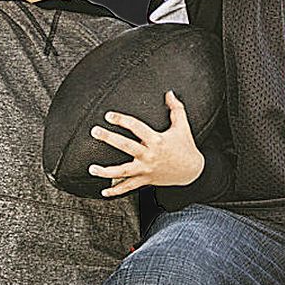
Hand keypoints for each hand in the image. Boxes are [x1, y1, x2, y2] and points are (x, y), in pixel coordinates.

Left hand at [87, 91, 204, 196]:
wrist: (193, 171)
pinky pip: (128, 187)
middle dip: (109, 138)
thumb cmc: (186, 147)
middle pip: (126, 146)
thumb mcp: (183, 126)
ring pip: (123, 172)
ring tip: (92, 168)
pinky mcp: (146, 180)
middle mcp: (150, 155)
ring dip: (106, 171)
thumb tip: (170, 93)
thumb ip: (176, 108)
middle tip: (95, 131)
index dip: (122, 120)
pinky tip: (104, 191)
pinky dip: (116, 191)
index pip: (137, 127)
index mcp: (157, 140)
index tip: (109, 116)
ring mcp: (146, 169)